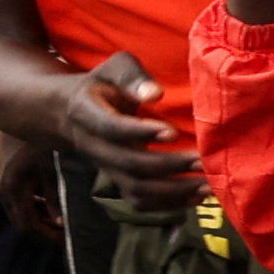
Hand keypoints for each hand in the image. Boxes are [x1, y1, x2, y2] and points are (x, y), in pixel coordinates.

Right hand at [0, 117, 67, 242]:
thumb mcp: (46, 165)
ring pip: (21, 216)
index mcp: (12, 190)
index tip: (66, 238)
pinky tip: (50, 205)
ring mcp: (3, 189)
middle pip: (23, 225)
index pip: (27, 225)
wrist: (10, 117)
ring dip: (40, 221)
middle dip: (44, 231)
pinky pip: (21, 204)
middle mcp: (4, 193)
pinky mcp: (7, 183)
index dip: (47, 236)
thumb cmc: (32, 137)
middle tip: (65, 233)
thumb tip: (60, 221)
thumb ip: (53, 193)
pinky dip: (36, 209)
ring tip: (61, 220)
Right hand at [26, 50, 200, 199]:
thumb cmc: (99, 84)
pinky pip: (140, 202)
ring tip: (207, 185)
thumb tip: (155, 94)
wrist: (66, 113)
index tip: (172, 131)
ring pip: (136, 190)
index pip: (111, 128)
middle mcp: (94, 146)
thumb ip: (131, 76)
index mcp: (87, 114)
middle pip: (130, 165)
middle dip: (170, 166)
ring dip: (173, 192)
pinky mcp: (118, 181)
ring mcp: (106, 168)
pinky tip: (196, 196)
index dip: (140, 132)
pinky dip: (170, 205)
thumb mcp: (111, 69)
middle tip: (203, 161)